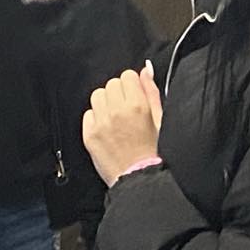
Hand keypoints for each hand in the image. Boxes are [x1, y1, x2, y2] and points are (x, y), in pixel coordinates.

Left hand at [82, 65, 163, 185]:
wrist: (140, 180)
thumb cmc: (155, 152)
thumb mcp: (161, 119)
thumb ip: (152, 92)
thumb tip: (146, 69)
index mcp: (138, 105)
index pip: (128, 76)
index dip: (134, 86)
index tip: (137, 97)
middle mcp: (117, 111)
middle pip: (112, 84)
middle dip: (120, 93)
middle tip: (128, 110)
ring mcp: (101, 123)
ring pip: (98, 95)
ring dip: (106, 103)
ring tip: (116, 118)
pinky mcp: (89, 135)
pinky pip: (88, 113)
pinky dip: (97, 118)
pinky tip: (108, 129)